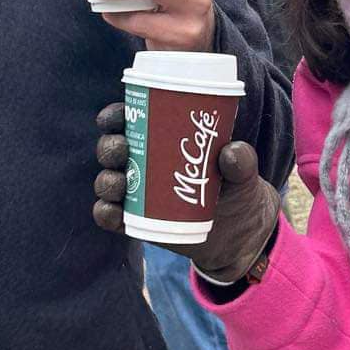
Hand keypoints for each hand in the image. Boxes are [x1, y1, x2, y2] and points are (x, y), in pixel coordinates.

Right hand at [93, 102, 281, 277]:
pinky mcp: (135, 222)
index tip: (114, 117)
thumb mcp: (244, 173)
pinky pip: (110, 216)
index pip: (129, 120)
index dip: (115, 116)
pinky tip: (112, 211)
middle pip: (112, 149)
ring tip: (120, 182)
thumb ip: (243, 160)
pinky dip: (105, 213)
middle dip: (110, 147)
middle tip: (123, 149)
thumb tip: (231, 152)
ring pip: (108, 181)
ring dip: (106, 180)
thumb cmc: (237, 189)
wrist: (239, 233)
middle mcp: (142, 163)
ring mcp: (137, 194)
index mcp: (161, 139)